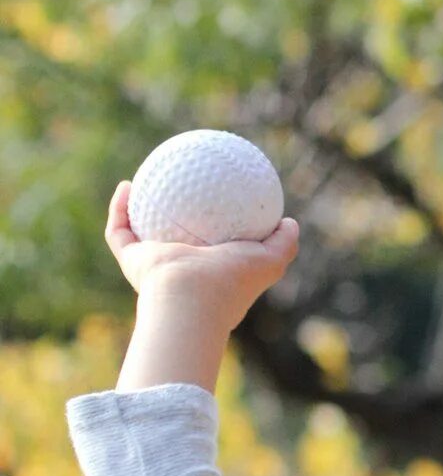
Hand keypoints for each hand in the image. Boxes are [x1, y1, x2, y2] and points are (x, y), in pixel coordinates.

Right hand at [105, 180, 297, 332]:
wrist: (192, 298)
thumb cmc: (233, 279)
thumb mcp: (271, 260)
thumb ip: (284, 242)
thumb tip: (289, 221)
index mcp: (213, 268)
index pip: (214, 243)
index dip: (217, 221)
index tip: (221, 195)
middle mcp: (183, 267)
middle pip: (175, 237)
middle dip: (175, 214)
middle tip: (180, 184)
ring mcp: (155, 266)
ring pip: (140, 232)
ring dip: (138, 207)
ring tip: (147, 177)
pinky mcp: (132, 261)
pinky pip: (119, 230)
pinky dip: (119, 208)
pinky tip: (127, 185)